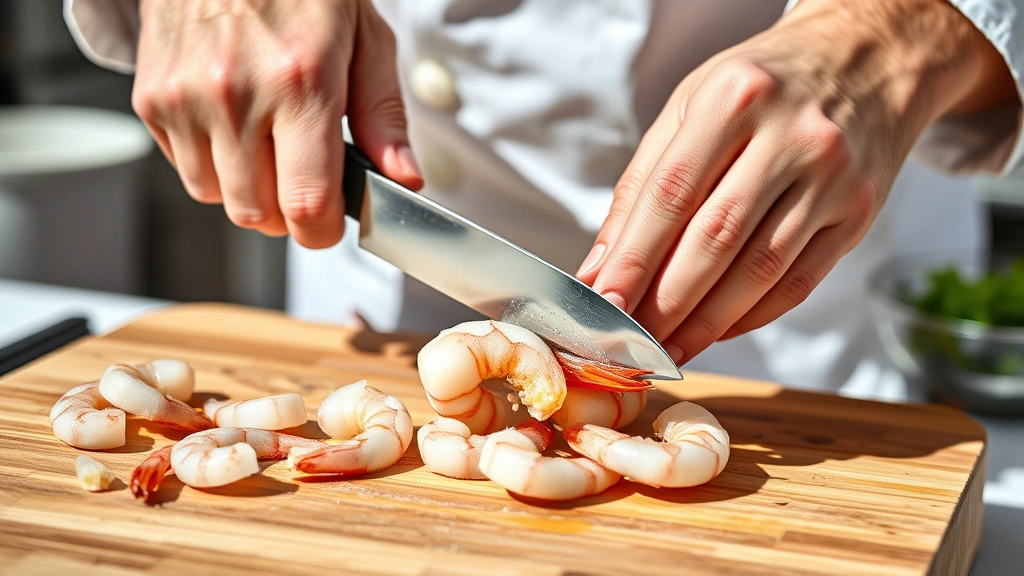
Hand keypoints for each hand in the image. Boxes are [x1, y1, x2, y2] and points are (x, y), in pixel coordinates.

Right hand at [132, 0, 422, 247]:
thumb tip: (404, 180)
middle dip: (289, 213)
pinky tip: (234, 126)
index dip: (323, 230)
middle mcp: (236, 94)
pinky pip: (186, 170)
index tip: (331, 222)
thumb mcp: (366, 38)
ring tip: (269, 143)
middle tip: (305, 180)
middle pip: (259, 215)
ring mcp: (186, 98)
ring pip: (220, 199)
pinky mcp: (152, 99)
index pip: (307, 204)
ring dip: (250, 190)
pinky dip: (214, 164)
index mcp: (300, 82)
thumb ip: (384, 117)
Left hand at [578, 0, 1015, 364]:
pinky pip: (798, 283)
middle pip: (715, 240)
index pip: (671, 194)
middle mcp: (791, 135)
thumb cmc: (763, 85)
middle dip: (665, 302)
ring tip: (668, 346)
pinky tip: (718, 329)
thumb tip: (602, 267)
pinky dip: (752, 316)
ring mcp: (833, 177)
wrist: (867, 60)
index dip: (633, 258)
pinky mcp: (859, 214)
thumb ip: (642, 185)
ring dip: (706, 322)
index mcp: (734, 97)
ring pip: (760, 271)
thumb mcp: (691, 106)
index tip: (604, 304)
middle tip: (630, 339)